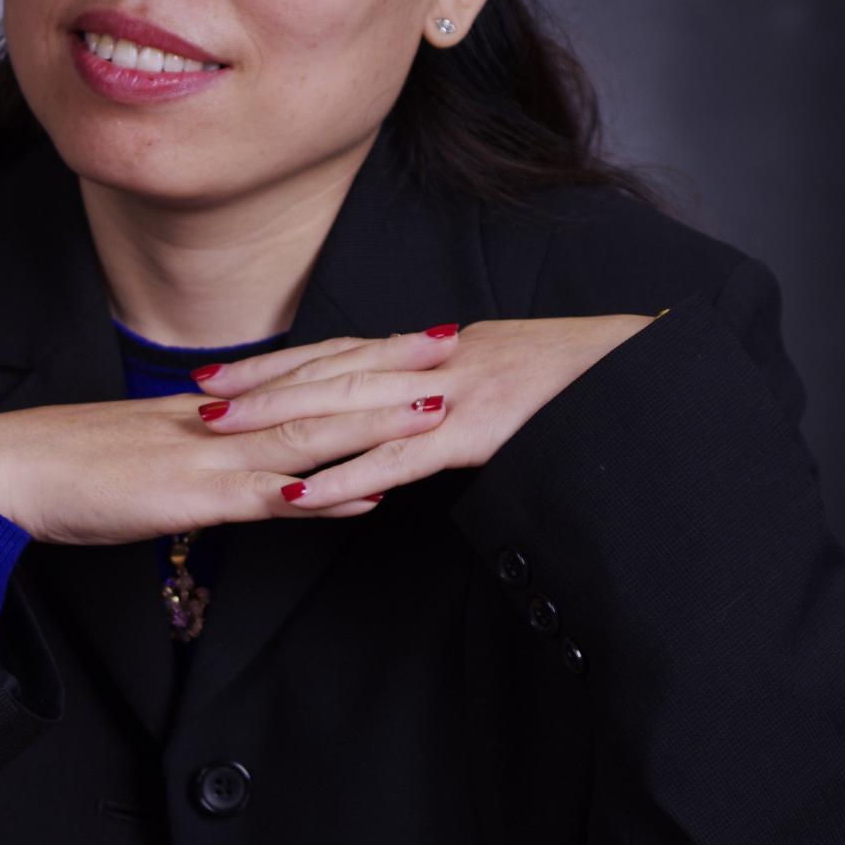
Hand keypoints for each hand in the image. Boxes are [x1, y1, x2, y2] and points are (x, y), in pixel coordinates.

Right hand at [0, 324, 462, 545]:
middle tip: (451, 343)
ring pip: (305, 436)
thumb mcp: (146, 460)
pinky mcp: (188, 499)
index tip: (411, 339)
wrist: (2, 471)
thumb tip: (251, 472)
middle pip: (316, 389)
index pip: (298, 374)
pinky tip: (365, 495)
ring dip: (373, 423)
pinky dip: (319, 496)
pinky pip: (264, 499)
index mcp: (207, 409)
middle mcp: (216, 422)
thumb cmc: (64, 467)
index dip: (360, 356)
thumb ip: (201, 462)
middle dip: (389, 370)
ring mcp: (206, 457)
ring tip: (436, 409)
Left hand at [190, 313, 662, 508]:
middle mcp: (433, 362)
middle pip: (328, 373)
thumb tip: (422, 414)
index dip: (280, 364)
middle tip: (196, 399)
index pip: (341, 353)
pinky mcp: (477, 431)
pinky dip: (348, 477)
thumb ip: (457, 393)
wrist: (648, 367)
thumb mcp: (510, 376)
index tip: (224, 373)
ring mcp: (451, 394)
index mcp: (439, 349)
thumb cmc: (585, 377)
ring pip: (349, 408)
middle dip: (259, 388)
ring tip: (222, 437)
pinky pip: (399, 459)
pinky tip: (303, 496)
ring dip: (281, 424)